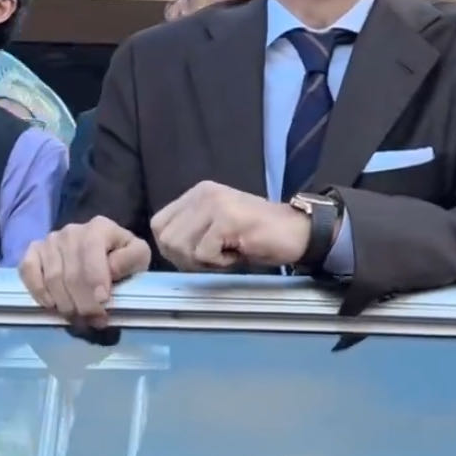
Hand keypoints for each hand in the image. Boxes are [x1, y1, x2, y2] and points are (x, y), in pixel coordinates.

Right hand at [19, 217, 150, 326]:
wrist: (101, 249)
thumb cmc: (121, 256)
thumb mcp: (137, 255)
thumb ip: (131, 259)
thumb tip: (111, 269)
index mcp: (99, 227)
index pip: (91, 253)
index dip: (96, 280)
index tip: (102, 302)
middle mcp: (71, 231)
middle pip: (71, 273)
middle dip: (83, 302)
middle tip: (94, 321)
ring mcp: (50, 241)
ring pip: (52, 278)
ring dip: (64, 304)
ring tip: (78, 318)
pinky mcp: (33, 251)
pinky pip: (28, 271)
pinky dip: (38, 292)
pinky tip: (52, 304)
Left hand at [150, 182, 309, 271]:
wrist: (297, 232)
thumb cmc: (256, 237)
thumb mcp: (215, 229)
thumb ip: (190, 232)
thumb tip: (165, 251)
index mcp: (197, 193)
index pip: (158, 224)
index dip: (172, 248)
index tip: (198, 254)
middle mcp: (203, 192)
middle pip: (166, 239)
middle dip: (187, 258)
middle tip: (216, 256)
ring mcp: (215, 203)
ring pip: (181, 247)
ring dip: (203, 261)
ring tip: (228, 252)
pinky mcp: (227, 218)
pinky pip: (204, 253)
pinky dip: (220, 263)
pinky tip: (238, 251)